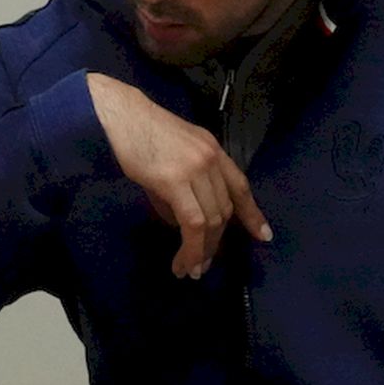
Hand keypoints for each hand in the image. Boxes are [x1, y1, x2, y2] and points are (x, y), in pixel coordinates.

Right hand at [87, 72, 271, 278]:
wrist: (120, 115)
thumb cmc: (138, 134)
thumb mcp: (172, 159)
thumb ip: (183, 188)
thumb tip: (182, 223)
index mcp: (213, 150)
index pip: (240, 186)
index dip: (252, 214)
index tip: (263, 235)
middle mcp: (211, 159)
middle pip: (224, 210)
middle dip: (216, 243)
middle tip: (203, 265)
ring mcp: (196, 169)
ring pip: (211, 221)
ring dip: (203, 251)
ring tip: (191, 269)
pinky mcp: (176, 181)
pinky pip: (192, 223)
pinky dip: (191, 248)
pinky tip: (183, 261)